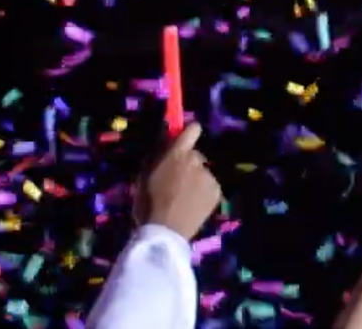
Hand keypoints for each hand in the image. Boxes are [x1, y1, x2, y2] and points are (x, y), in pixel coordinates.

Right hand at [136, 123, 223, 241]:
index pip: (191, 130)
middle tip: (177, 183)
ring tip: (184, 199)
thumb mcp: (145, 175)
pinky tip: (193, 206)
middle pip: (195, 156)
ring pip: (202, 174)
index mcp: (176, 154)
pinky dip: (203, 193)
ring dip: (195, 181)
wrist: (165, 232)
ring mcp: (208, 176)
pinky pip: (209, 187)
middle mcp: (195, 160)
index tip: (187, 137)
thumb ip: (158, 156)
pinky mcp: (216, 191)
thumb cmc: (148, 204)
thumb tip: (166, 143)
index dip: (189, 132)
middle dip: (188, 165)